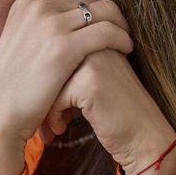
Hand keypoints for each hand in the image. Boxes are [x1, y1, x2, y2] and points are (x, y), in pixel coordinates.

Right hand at [0, 0, 132, 174]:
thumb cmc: (14, 87)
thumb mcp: (23, 43)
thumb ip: (44, 26)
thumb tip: (73, 17)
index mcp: (26, 1)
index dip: (95, 11)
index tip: (106, 28)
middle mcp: (36, 5)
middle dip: (110, 16)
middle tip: (121, 35)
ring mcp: (48, 23)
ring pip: (105, 11)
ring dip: (121, 26)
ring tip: (126, 44)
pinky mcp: (62, 46)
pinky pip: (107, 31)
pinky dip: (122, 38)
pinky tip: (126, 51)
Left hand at [44, 48, 175, 174]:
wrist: (145, 138)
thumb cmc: (114, 114)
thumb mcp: (91, 83)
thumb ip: (69, 67)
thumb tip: (29, 69)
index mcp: (96, 36)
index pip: (54, 50)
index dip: (47, 80)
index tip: (48, 104)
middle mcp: (96, 42)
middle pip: (50, 63)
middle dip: (43, 93)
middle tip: (45, 119)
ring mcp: (94, 59)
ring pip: (48, 79)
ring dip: (46, 106)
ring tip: (53, 125)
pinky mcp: (91, 81)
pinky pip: (55, 96)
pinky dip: (53, 116)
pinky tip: (61, 129)